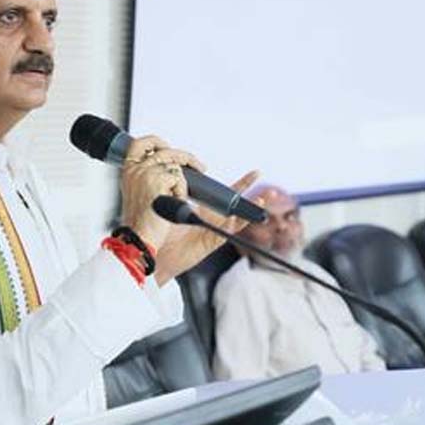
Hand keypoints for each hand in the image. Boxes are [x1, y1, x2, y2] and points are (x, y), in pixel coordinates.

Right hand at [119, 136, 204, 249]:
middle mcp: (135, 170)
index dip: (156, 142)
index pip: (139, 145)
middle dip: (187, 158)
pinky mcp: (157, 180)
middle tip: (200, 167)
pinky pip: (179, 179)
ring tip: (177, 200)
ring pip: (176, 166)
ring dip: (182, 184)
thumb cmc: (143, 226)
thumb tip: (172, 169)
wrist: (140, 241)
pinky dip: (181, 193)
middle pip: (166, 150)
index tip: (168, 148)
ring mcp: (145, 173)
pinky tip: (172, 205)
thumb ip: (153, 180)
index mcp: (129, 173)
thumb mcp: (144, 198)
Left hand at [153, 170, 259, 284]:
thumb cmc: (157, 230)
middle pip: (238, 205)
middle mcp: (212, 219)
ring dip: (251, 210)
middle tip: (271, 190)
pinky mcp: (210, 242)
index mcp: (204, 208)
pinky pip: (227, 231)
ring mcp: (213, 231)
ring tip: (263, 199)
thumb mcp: (170, 203)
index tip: (256, 173)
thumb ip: (181, 190)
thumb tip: (185, 174)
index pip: (227, 192)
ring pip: (238, 219)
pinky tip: (238, 215)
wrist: (152, 251)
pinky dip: (234, 223)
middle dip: (255, 197)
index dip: (242, 183)